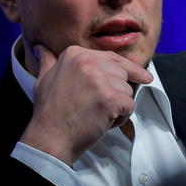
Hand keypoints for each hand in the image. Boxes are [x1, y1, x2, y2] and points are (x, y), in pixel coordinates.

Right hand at [19, 44, 153, 163]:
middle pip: (123, 74)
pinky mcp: (110, 98)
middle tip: (97, 106)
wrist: (50, 137)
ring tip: (97, 114)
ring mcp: (100, 79)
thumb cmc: (49, 112)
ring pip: (128, 91)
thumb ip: (48, 62)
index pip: (113, 58)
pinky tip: (104, 121)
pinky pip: (130, 106)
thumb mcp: (44, 79)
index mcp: (75, 54)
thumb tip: (41, 48)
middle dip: (116, 92)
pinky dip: (121, 118)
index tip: (144, 76)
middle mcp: (88, 61)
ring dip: (118, 106)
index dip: (130, 69)